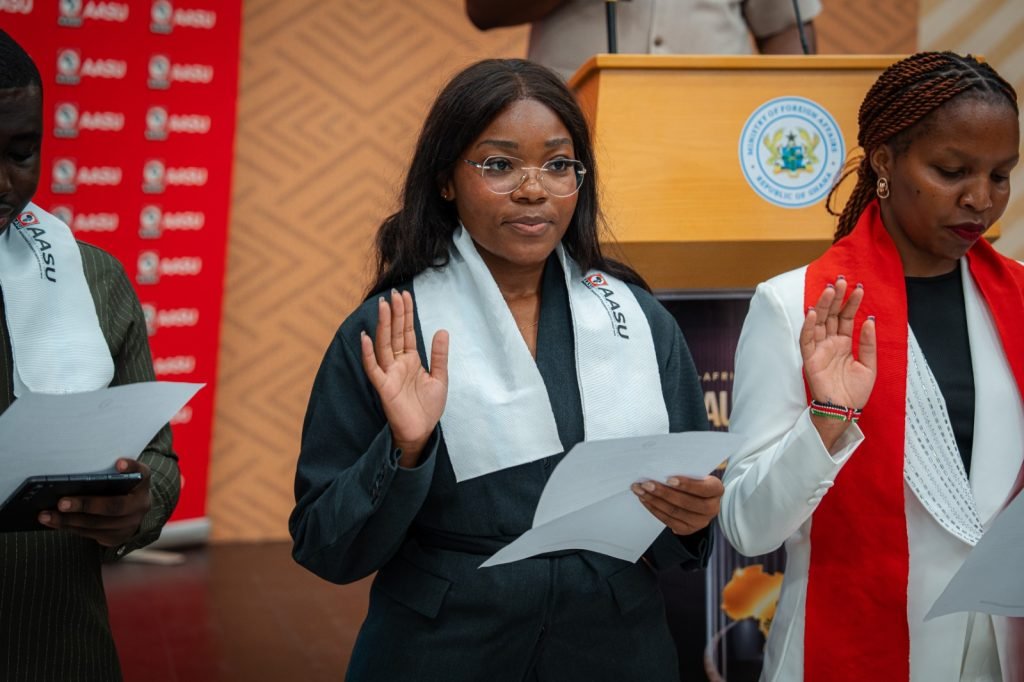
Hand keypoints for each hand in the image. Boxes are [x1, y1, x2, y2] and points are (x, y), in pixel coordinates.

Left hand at [38, 458, 150, 546]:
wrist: (132, 511)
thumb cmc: (120, 487)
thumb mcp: (121, 476)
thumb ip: (109, 472)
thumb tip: (78, 470)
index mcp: (142, 483)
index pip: (141, 473)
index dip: (131, 468)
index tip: (119, 464)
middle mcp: (140, 505)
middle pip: (113, 507)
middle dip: (85, 505)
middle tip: (61, 502)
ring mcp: (130, 525)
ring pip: (97, 524)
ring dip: (69, 520)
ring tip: (46, 515)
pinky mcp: (116, 538)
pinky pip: (90, 534)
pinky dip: (70, 528)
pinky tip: (54, 522)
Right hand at [361, 289, 448, 466]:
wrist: (423, 432)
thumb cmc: (428, 407)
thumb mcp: (440, 378)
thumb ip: (439, 355)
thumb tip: (442, 330)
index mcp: (410, 360)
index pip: (406, 332)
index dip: (406, 315)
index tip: (404, 295)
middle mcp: (397, 364)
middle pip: (395, 334)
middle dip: (395, 314)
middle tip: (394, 294)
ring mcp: (389, 375)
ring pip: (384, 346)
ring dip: (383, 326)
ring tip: (383, 307)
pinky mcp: (384, 388)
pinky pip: (373, 368)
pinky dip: (368, 354)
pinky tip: (366, 337)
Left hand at [631, 475, 723, 535]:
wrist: (701, 497)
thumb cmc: (695, 479)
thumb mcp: (696, 473)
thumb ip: (686, 471)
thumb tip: (661, 468)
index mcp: (716, 490)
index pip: (703, 489)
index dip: (686, 485)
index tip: (669, 479)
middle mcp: (712, 508)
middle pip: (686, 503)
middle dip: (663, 493)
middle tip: (646, 484)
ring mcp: (700, 522)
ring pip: (675, 513)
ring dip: (654, 501)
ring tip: (640, 491)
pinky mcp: (688, 529)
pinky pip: (668, 521)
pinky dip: (654, 510)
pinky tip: (645, 500)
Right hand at [800, 277, 876, 447]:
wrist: (844, 410)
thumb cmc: (855, 391)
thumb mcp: (869, 365)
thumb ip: (868, 343)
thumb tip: (870, 320)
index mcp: (844, 343)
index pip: (846, 318)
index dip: (851, 303)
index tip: (859, 288)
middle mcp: (830, 343)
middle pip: (832, 315)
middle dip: (836, 297)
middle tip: (842, 280)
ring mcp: (819, 349)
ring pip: (819, 322)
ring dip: (823, 305)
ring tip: (830, 289)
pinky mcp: (810, 359)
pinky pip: (807, 339)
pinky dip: (809, 326)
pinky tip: (812, 312)